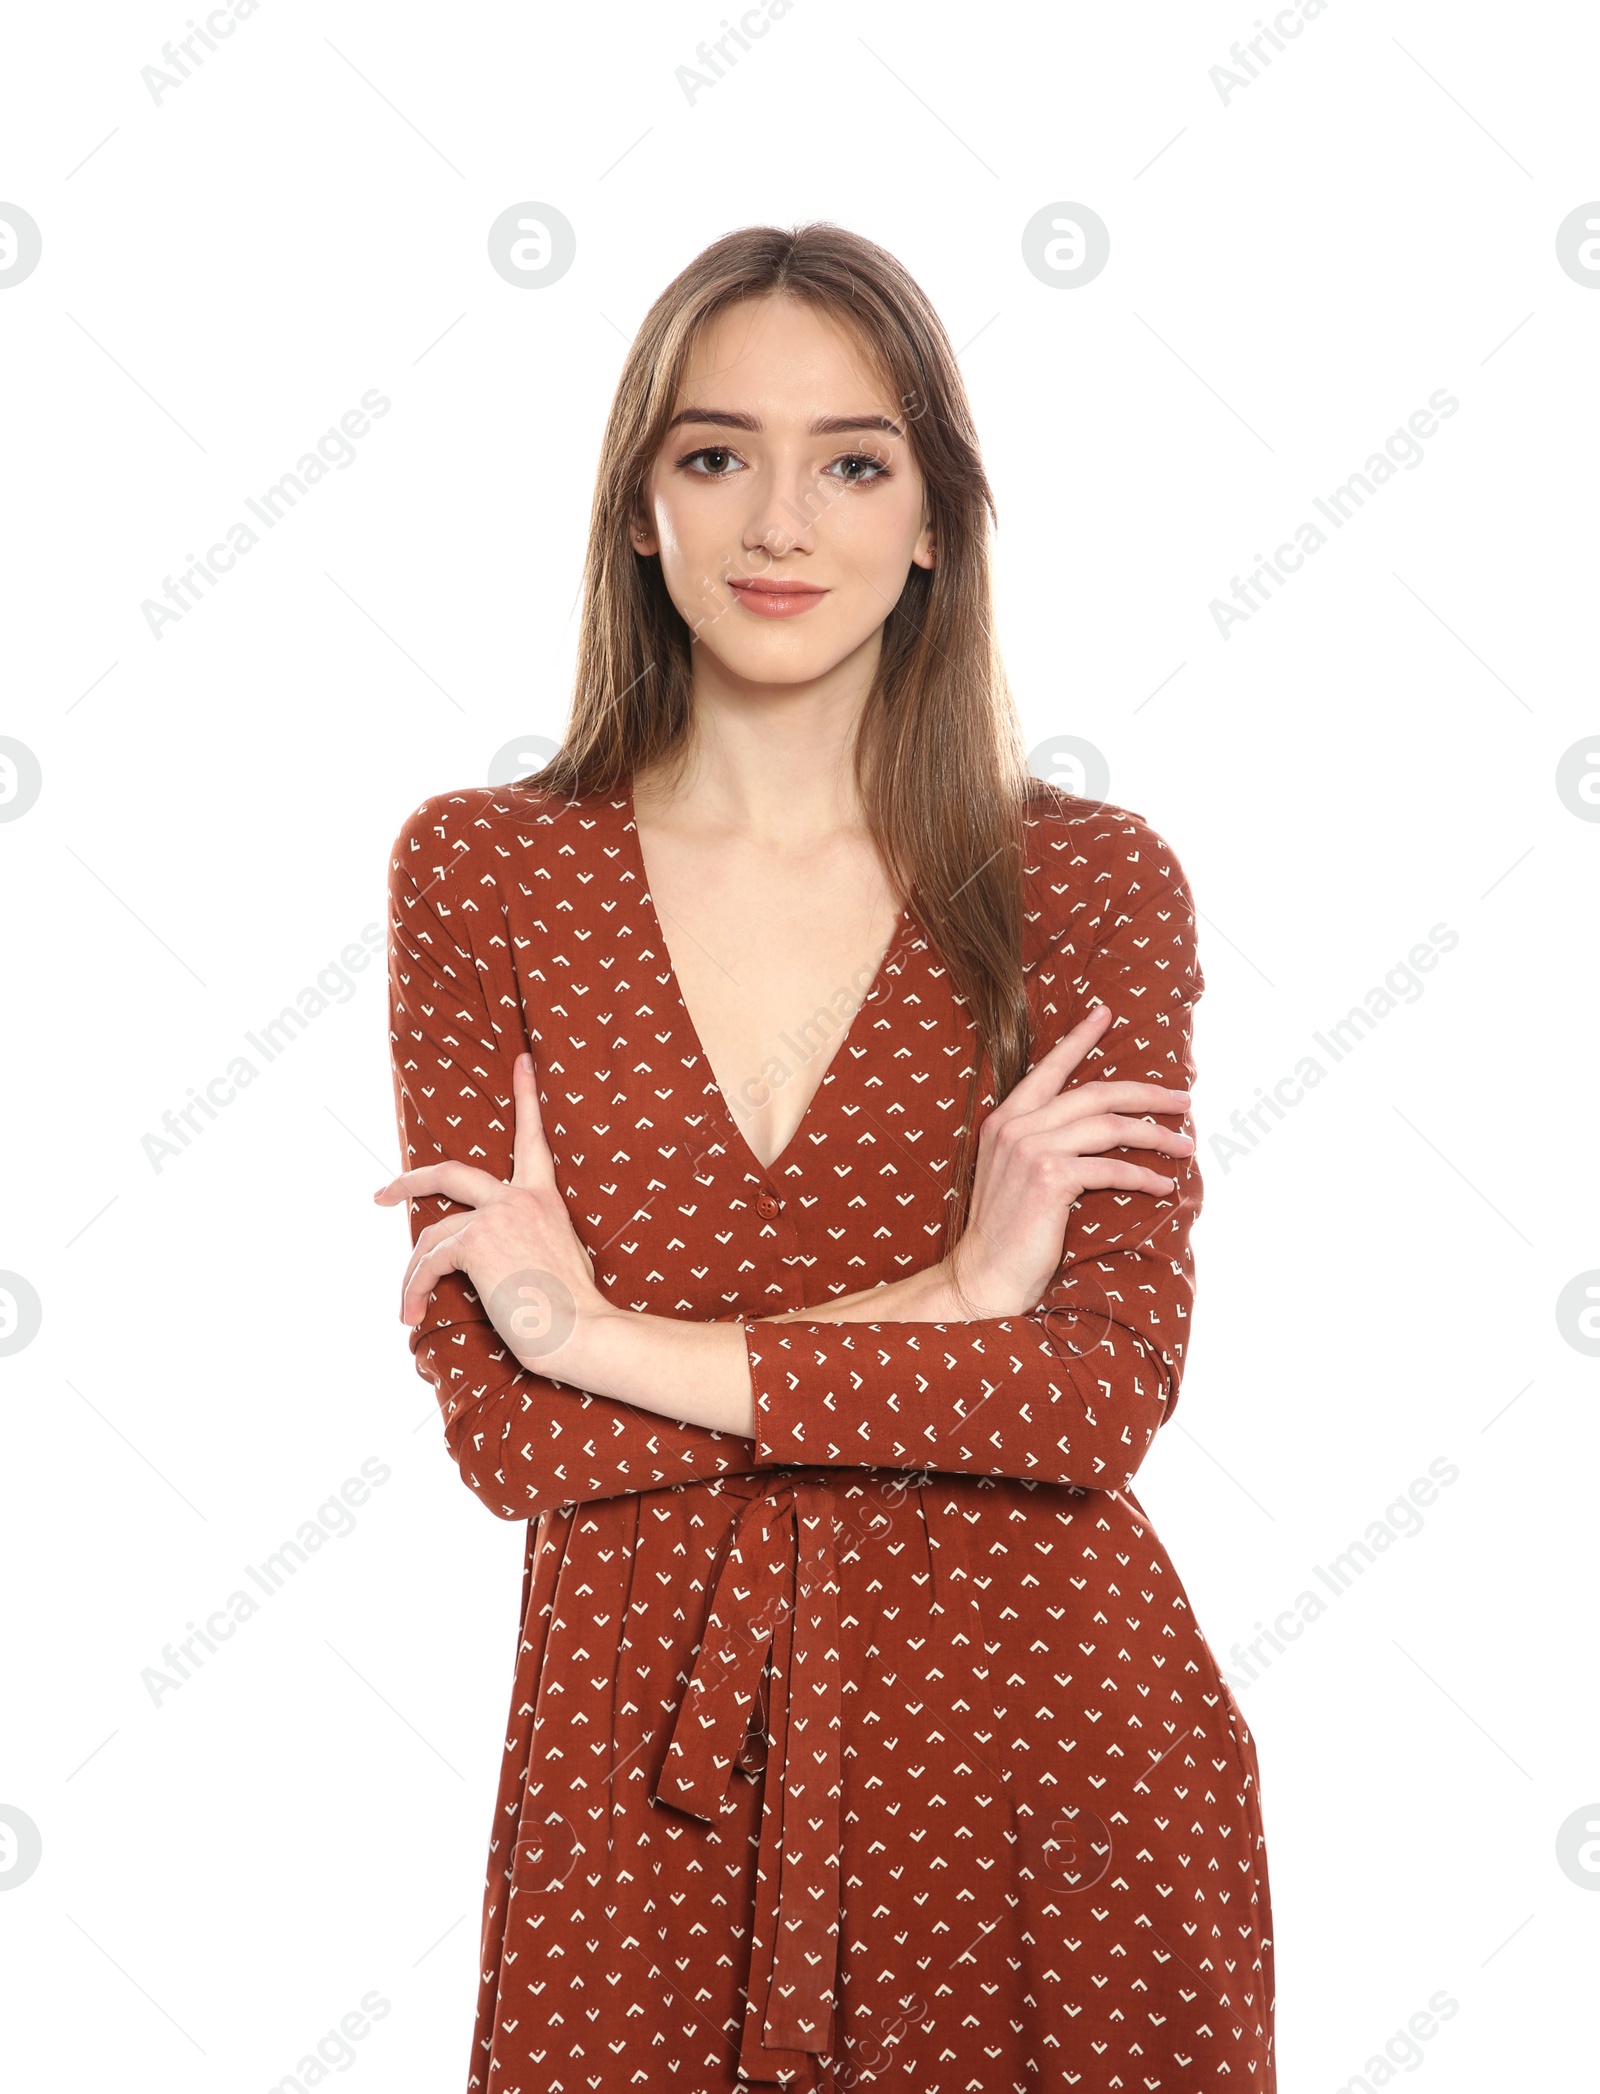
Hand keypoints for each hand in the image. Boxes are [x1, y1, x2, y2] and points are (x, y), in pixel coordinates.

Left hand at [374, 1049, 610, 1370]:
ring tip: (411, 1307)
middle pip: (450, 1173)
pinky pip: (428, 1263)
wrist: (582, 1330)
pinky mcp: (475, 1241)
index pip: (533, 1139)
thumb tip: (486, 1251)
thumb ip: (524, 1238)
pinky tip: (414, 1315)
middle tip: (382, 1194)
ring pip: (432, 1236)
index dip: (527, 1098)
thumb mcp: (555, 1257)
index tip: (523, 1061)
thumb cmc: (574, 1309)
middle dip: (409, 1181)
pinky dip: (414, 1291)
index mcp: (544, 1199)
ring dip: (414, 1274)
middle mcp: (519, 1198)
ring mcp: (496, 1215)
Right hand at [944, 1003, 1193, 1318]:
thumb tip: (1096, 1128)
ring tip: (1185, 1145)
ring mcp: (1030, 1150)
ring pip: (1111, 1127)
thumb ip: (1042, 1142)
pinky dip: (1143, 1176)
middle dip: (1146, 1093)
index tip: (1106, 1014)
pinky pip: (1111, 1169)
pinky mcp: (1050, 1178)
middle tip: (1183, 1100)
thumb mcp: (1016, 1173)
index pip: (1049, 1068)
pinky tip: (1164, 1186)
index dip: (1080, 1039)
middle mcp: (1015, 1126)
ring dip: (1156, 1135)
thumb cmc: (1007, 1231)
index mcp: (1005, 1119)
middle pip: (1095, 1093)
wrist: (984, 1275)